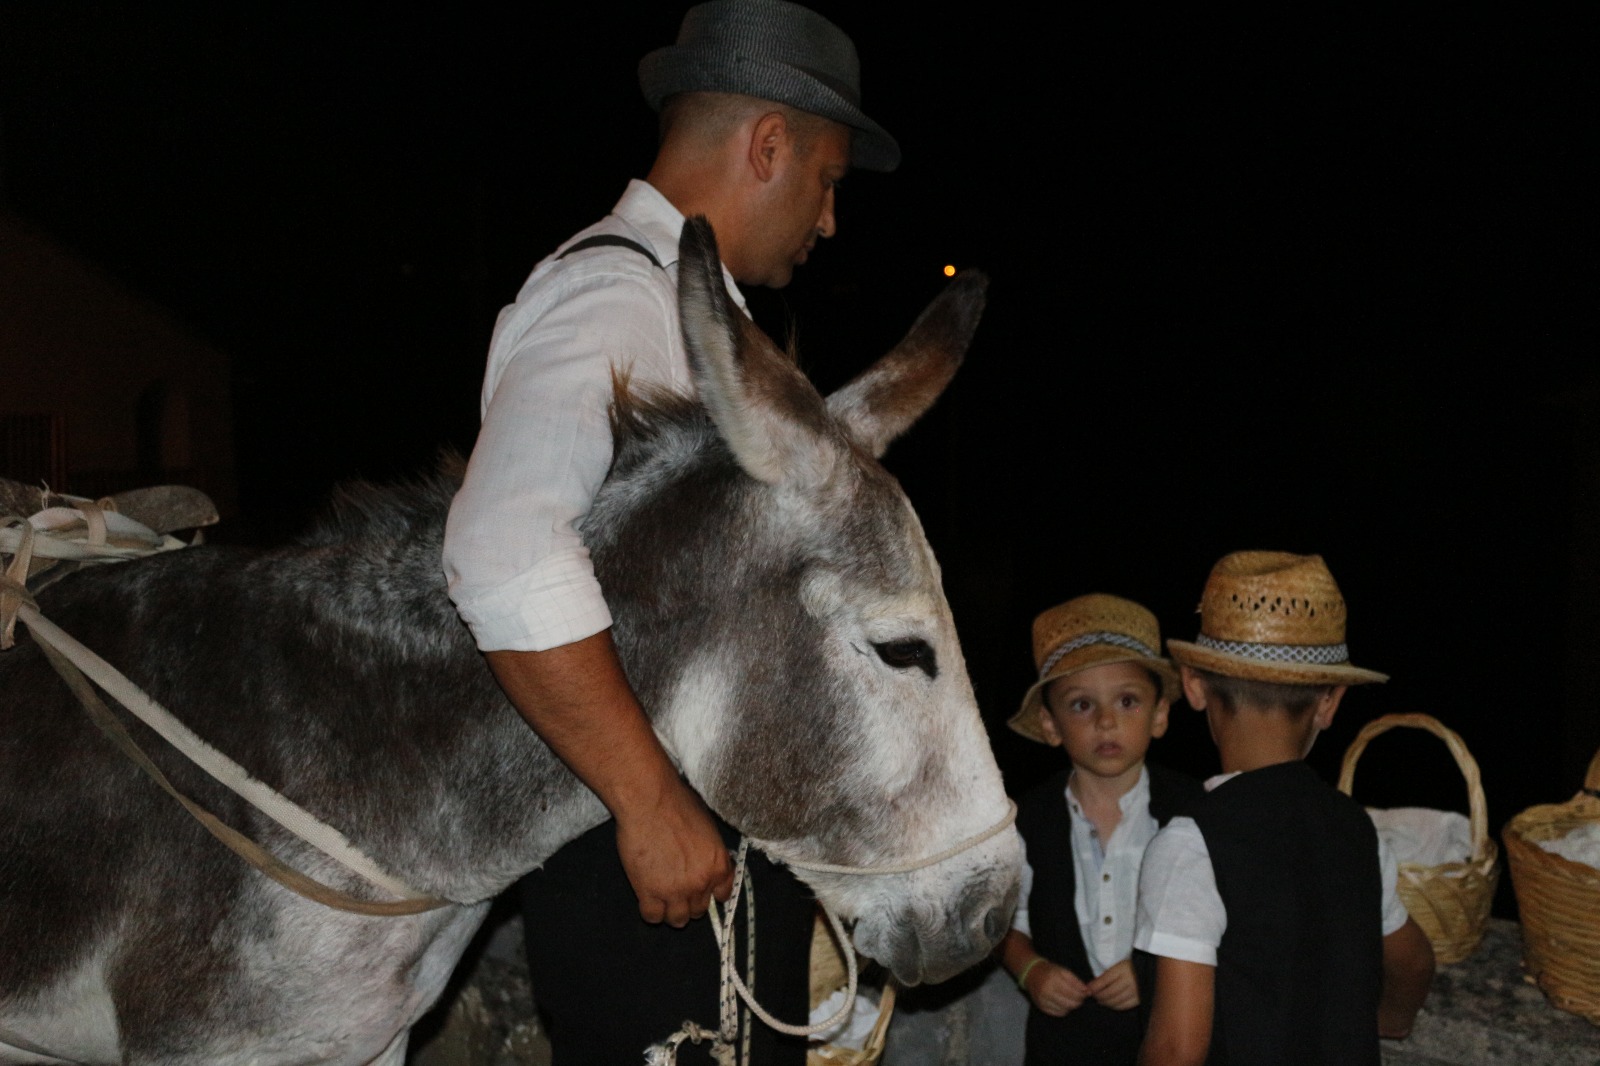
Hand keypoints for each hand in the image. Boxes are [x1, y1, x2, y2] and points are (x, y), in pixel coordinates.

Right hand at [614, 775, 733, 925]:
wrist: (650, 801)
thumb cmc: (677, 804)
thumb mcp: (708, 827)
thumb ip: (710, 852)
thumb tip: (706, 863)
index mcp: (718, 864)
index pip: (723, 895)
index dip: (711, 893)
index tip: (702, 890)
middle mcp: (701, 882)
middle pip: (699, 911)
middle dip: (690, 902)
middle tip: (677, 888)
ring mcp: (675, 890)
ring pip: (678, 920)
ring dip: (671, 910)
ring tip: (662, 897)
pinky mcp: (649, 893)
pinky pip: (653, 917)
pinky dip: (651, 911)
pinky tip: (647, 898)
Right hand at [1025, 959, 1089, 1016]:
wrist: (1031, 973)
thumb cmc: (1049, 971)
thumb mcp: (1063, 970)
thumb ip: (1075, 981)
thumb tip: (1087, 991)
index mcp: (1053, 979)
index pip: (1074, 993)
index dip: (1082, 994)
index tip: (1085, 992)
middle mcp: (1047, 991)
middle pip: (1070, 1003)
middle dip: (1078, 1001)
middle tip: (1080, 997)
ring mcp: (1043, 1000)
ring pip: (1065, 1010)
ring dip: (1071, 1005)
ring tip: (1071, 999)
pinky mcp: (1041, 1007)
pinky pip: (1058, 1013)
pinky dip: (1064, 1009)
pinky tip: (1063, 1002)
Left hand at [1088, 957, 1140, 1010]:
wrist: (1149, 970)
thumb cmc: (1130, 968)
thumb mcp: (1117, 967)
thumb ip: (1105, 977)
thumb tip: (1091, 987)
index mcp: (1122, 969)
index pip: (1105, 980)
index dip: (1095, 987)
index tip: (1088, 990)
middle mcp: (1129, 981)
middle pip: (1109, 992)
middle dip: (1099, 996)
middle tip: (1093, 996)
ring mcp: (1135, 991)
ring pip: (1116, 1001)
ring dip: (1105, 1002)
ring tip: (1100, 1000)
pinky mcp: (1140, 999)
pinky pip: (1124, 1006)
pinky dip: (1115, 1006)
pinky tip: (1110, 1004)